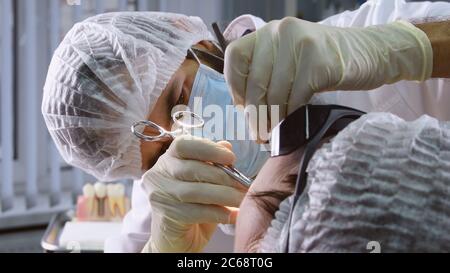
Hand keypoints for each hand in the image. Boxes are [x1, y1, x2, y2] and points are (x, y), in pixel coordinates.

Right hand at [141, 135, 246, 252]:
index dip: (208, 149)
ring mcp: (159, 195)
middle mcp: (159, 173)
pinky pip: (196, 212)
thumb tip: (227, 146)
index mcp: (169, 158)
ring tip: (241, 200)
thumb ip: (213, 163)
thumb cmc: (193, 206)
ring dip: (224, 195)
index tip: (231, 158)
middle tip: (243, 185)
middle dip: (223, 177)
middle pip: (192, 168)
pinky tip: (231, 215)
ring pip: (195, 191)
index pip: (184, 144)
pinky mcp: (165, 216)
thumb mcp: (205, 181)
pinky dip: (217, 213)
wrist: (176, 239)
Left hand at [224, 17, 431, 141]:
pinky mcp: (319, 60)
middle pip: (255, 81)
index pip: (235, 58)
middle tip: (258, 134)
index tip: (244, 109)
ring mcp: (300, 43)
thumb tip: (246, 112)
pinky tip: (294, 122)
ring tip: (274, 133)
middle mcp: (279, 31)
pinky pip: (297, 96)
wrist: (370, 52)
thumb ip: (266, 76)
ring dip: (273, 119)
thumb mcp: (289, 61)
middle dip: (255, 113)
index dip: (236, 88)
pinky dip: (293, 114)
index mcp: (267, 32)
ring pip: (275, 92)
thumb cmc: (324, 63)